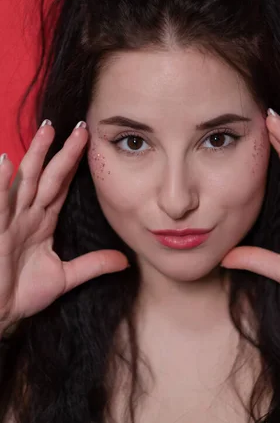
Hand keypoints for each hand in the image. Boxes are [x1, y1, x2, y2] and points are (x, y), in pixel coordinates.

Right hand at [0, 121, 128, 334]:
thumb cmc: (21, 294)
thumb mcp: (65, 277)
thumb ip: (93, 264)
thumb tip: (125, 260)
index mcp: (42, 221)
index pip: (61, 186)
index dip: (74, 164)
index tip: (89, 143)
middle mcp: (27, 214)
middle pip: (47, 176)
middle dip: (62, 151)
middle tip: (80, 128)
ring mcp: (10, 219)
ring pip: (25, 181)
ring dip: (35, 156)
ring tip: (47, 131)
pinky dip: (1, 183)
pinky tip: (4, 162)